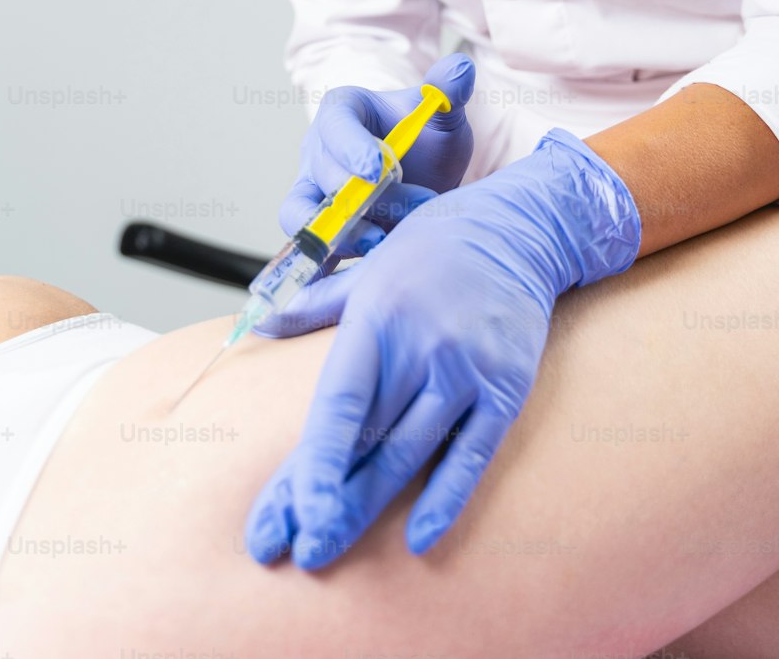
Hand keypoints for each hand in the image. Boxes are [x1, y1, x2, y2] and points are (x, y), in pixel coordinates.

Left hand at [244, 126, 641, 568]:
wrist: (518, 227)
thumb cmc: (433, 247)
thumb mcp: (369, 266)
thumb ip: (317, 303)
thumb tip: (261, 323)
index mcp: (378, 317)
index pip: (339, 405)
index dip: (313, 465)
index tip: (286, 515)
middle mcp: (422, 346)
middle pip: (368, 441)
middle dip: (327, 500)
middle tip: (296, 552)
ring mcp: (467, 369)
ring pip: (412, 453)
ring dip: (367, 507)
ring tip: (328, 549)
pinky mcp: (506, 387)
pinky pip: (473, 453)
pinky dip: (447, 498)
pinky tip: (419, 539)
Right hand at [276, 52, 475, 268]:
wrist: (426, 180)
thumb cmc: (428, 139)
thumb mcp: (443, 114)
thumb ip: (450, 90)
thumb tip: (461, 67)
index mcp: (343, 112)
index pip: (336, 126)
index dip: (352, 149)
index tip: (379, 170)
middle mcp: (317, 153)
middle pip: (326, 177)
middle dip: (368, 197)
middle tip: (418, 205)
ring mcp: (312, 194)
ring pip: (306, 217)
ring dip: (344, 234)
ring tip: (385, 246)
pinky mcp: (317, 233)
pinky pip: (306, 252)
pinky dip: (315, 270)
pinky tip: (337, 289)